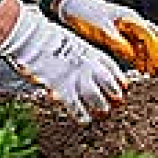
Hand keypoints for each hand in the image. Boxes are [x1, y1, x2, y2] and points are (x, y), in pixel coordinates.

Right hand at [0, 3, 124, 122]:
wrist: (33, 38)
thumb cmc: (45, 37)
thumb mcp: (69, 41)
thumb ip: (76, 54)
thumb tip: (76, 64)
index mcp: (90, 51)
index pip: (110, 66)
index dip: (118, 77)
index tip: (123, 85)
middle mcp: (87, 64)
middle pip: (108, 81)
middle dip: (114, 91)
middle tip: (118, 100)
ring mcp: (76, 76)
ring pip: (95, 95)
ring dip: (101, 104)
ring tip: (104, 111)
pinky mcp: (63, 87)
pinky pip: (76, 105)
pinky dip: (81, 114)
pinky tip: (85, 120)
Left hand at [56, 0, 157, 76]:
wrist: (75, 6)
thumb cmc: (88, 13)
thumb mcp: (102, 29)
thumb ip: (117, 42)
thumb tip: (131, 55)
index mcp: (131, 18)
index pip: (149, 35)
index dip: (155, 51)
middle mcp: (132, 23)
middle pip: (152, 39)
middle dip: (157, 55)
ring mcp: (127, 29)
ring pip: (144, 44)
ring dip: (149, 57)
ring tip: (151, 72)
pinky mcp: (120, 35)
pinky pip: (134, 47)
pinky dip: (139, 57)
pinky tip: (140, 66)